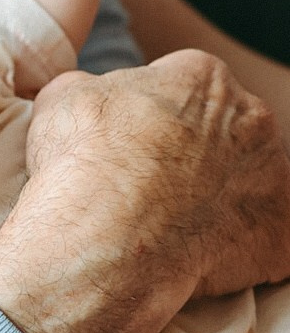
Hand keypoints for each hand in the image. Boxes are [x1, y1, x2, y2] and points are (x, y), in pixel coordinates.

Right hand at [0, 51, 289, 332]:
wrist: (107, 237)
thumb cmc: (84, 158)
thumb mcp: (65, 96)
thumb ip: (93, 88)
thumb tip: (93, 97)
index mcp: (203, 76)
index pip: (184, 86)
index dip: (153, 116)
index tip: (132, 143)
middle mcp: (252, 118)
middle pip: (227, 131)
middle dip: (195, 153)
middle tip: (151, 184)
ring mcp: (274, 177)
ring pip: (249, 182)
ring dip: (220, 197)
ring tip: (170, 224)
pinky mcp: (282, 234)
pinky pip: (266, 239)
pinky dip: (239, 247)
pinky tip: (197, 255)